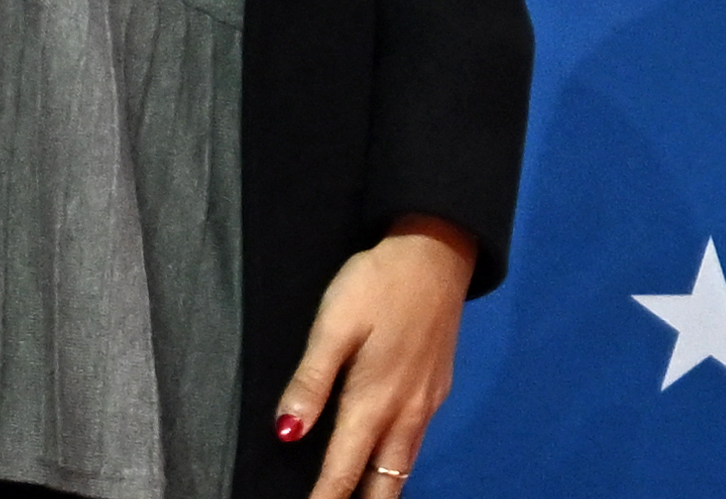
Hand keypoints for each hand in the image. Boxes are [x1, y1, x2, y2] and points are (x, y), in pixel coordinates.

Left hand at [276, 217, 473, 496]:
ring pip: (404, 467)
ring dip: (381, 492)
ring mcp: (427, 402)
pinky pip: (417, 443)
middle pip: (383, 484)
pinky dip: (398, 466)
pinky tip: (386, 463)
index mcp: (374, 400)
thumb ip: (311, 381)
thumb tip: (287, 434)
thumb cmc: (378, 283)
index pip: (344, 471)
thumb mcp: (334, 325)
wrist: (437, 252)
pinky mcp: (437, 388)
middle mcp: (406, 412)